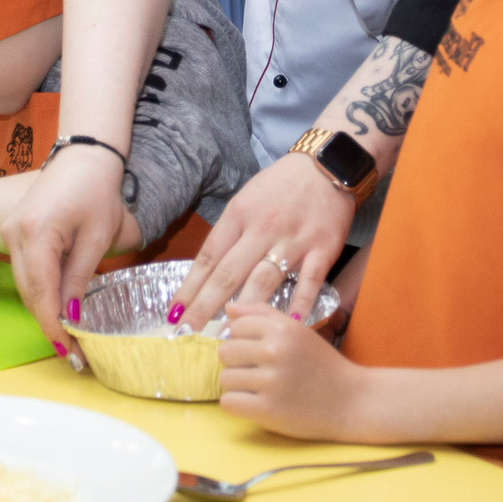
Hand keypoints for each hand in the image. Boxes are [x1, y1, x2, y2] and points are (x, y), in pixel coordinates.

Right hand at [0, 142, 126, 350]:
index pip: (42, 293)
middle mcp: (14, 234)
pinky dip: (40, 290)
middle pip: (29, 292)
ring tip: (69, 334)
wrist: (85, 155)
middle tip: (73, 352)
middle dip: (49, 323)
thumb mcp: (97, 238)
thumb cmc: (98, 191)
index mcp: (37, 233)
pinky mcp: (12, 231)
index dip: (54, 326)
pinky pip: (25, 270)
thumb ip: (80, 278)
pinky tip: (58, 305)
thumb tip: (71, 316)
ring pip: (25, 284)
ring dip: (44, 309)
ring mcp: (9, 231)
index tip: (70, 351)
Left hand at [178, 152, 352, 328]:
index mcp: (240, 214)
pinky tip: (284, 324)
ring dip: (243, 310)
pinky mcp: (323, 249)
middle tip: (186, 332)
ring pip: (263, 280)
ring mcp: (294, 240)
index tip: (174, 312)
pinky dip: (298, 305)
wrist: (328, 165)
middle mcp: (263, 229)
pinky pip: (309, 282)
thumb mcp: (246, 199)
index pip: (209, 257)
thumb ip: (231, 232)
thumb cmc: (282, 184)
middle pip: (229, 273)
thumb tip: (208, 270)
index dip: (190, 287)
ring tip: (226, 337)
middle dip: (205, 306)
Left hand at [217, 301, 366, 437]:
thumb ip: (263, 315)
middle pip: (225, 352)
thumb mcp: (298, 332)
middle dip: (238, 364)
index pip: (235, 327)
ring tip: (261, 390)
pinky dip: (238, 406)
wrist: (351, 402)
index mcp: (283, 329)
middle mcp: (275, 351)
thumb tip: (228, 308)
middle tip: (259, 373)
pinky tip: (256, 404)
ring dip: (239, 387)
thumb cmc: (322, 365)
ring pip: (225, 379)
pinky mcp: (267, 410)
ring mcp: (271, 382)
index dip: (244, 341)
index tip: (260, 353)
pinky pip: (228, 403)